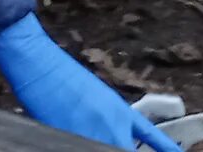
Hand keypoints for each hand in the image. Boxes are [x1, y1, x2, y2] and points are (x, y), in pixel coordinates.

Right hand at [0, 16, 181, 151]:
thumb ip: (107, 120)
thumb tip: (109, 137)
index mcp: (120, 110)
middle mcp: (111, 122)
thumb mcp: (95, 95)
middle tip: (120, 146)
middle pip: (125, 147)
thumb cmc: (60, 74)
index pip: (150, 136)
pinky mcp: (68, 134)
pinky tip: (70, 140)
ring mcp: (91, 130)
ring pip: (106, 148)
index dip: (164, 147)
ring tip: (86, 138)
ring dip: (101, 145)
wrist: (38, 60)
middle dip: (124, 149)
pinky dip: (78, 143)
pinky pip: (80, 146)